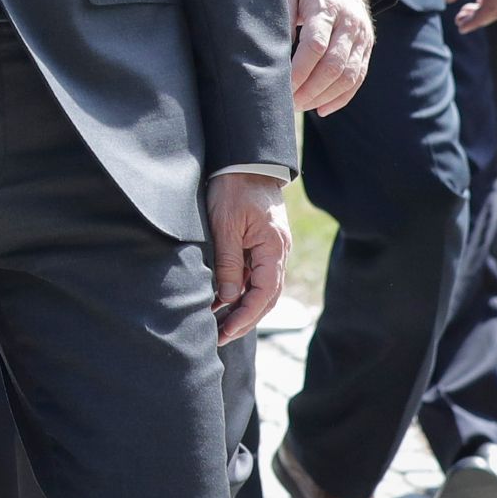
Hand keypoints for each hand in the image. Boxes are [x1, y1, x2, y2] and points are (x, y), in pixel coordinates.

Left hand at [206, 172, 290, 345]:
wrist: (245, 161)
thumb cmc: (234, 188)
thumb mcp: (226, 225)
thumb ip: (228, 263)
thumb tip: (226, 299)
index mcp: (274, 249)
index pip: (264, 294)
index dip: (245, 316)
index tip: (225, 331)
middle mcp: (278, 253)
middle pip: (266, 297)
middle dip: (245, 319)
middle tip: (220, 336)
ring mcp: (272, 249)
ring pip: (261, 288)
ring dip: (242, 307)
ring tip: (218, 323)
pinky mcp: (262, 244)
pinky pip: (255, 274)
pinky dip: (240, 289)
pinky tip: (222, 298)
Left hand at [285, 0, 373, 114]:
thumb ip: (283, 17)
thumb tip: (277, 52)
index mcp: (326, 6)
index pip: (316, 44)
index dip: (300, 69)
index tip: (284, 86)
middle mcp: (349, 24)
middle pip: (334, 64)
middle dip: (311, 89)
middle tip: (289, 103)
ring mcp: (362, 37)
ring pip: (349, 75)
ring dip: (324, 96)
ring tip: (301, 106)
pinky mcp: (367, 48)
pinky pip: (358, 77)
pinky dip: (341, 97)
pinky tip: (322, 108)